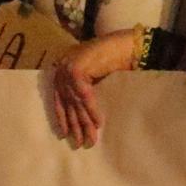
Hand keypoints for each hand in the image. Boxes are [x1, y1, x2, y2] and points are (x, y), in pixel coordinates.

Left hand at [50, 28, 139, 147]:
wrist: (124, 42)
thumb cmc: (112, 55)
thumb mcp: (92, 72)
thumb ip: (82, 84)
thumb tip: (79, 107)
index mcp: (62, 72)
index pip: (61, 101)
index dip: (63, 119)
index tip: (65, 135)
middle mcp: (61, 71)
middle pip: (69, 104)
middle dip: (76, 126)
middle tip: (81, 143)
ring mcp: (67, 70)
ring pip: (77, 103)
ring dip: (85, 123)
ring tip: (90, 139)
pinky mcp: (76, 71)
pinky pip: (86, 97)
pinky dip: (92, 111)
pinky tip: (98, 123)